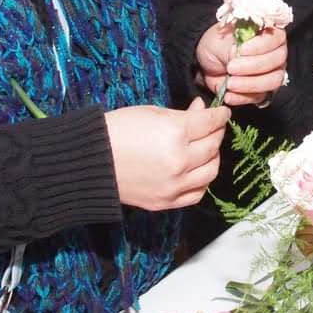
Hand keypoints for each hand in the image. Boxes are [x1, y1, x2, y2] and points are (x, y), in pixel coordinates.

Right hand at [105, 98, 228, 210]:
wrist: (90, 161)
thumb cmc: (117, 131)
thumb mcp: (153, 112)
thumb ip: (183, 114)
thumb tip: (203, 110)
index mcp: (176, 133)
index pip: (211, 123)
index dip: (220, 115)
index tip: (222, 112)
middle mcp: (179, 161)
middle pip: (213, 145)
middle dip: (216, 132)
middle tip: (212, 126)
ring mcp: (174, 185)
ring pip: (211, 171)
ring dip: (212, 157)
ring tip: (205, 148)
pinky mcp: (166, 202)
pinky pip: (197, 193)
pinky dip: (201, 181)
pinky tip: (196, 170)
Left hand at [196, 22, 286, 106]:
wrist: (207, 64)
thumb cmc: (216, 46)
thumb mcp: (219, 41)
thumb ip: (232, 46)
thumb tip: (238, 55)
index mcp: (266, 32)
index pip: (275, 37)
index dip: (260, 46)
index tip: (240, 50)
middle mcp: (275, 51)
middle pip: (277, 60)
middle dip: (253, 66)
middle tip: (231, 68)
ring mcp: (272, 71)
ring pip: (273, 80)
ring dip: (250, 83)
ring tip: (229, 83)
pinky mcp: (264, 90)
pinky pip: (261, 96)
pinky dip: (243, 97)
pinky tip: (228, 95)